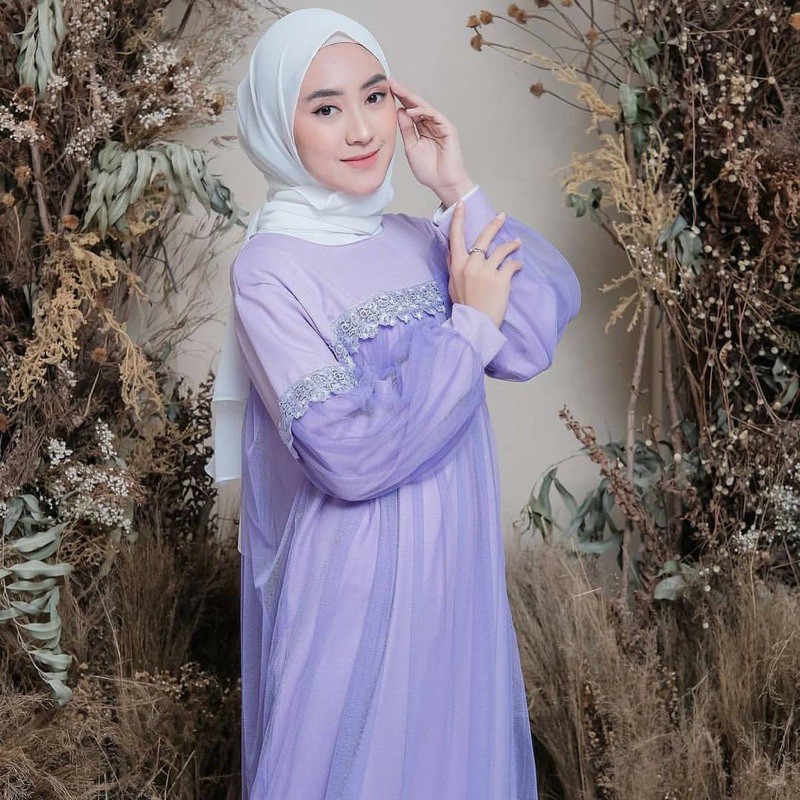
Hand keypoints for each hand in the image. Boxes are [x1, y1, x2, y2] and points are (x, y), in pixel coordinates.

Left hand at [389, 77, 471, 198]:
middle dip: (404, 93)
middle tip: (391, 82)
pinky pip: (435, 116)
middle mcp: (432, 125)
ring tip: (398, 91)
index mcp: (422, 129)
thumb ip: (407, 130)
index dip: (399, 100)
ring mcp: (441, 126)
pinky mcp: (448, 129)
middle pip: (417, 105)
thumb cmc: (429, 170)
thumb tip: (400, 111)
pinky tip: (411, 110)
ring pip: (425, 107)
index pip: (410, 111)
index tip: (386, 91)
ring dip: (411, 99)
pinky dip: (423, 112)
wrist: (443, 183)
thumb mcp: (411, 147)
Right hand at [447, 203, 521, 327]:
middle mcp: (471, 264)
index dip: (458, 219)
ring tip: (517, 243)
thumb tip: (454, 253)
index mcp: (457, 265)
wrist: (474, 324)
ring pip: (501, 250)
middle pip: (483, 238)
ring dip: (511, 244)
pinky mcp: (501, 280)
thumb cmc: (464, 306)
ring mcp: (486, 271)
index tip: (462, 204)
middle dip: (494, 225)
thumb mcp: (453, 285)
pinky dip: (516, 264)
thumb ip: (454, 267)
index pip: (455, 237)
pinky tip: (519, 266)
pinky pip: (512, 265)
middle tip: (502, 216)